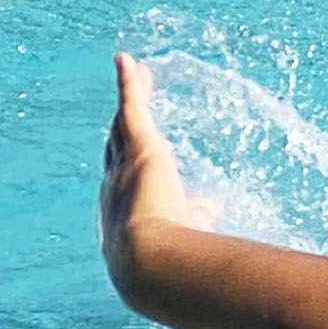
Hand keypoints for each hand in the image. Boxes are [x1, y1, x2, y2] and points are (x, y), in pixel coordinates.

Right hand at [100, 53, 212, 287]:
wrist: (151, 262)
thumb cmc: (171, 267)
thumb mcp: (187, 238)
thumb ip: (197, 219)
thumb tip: (211, 205)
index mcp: (128, 213)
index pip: (128, 185)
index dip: (132, 171)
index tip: (141, 162)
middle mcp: (117, 187)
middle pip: (116, 148)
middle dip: (121, 128)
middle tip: (126, 112)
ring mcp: (126, 165)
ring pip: (123, 124)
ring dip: (128, 99)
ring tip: (132, 75)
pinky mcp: (140, 147)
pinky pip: (132, 106)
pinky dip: (129, 83)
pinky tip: (128, 61)